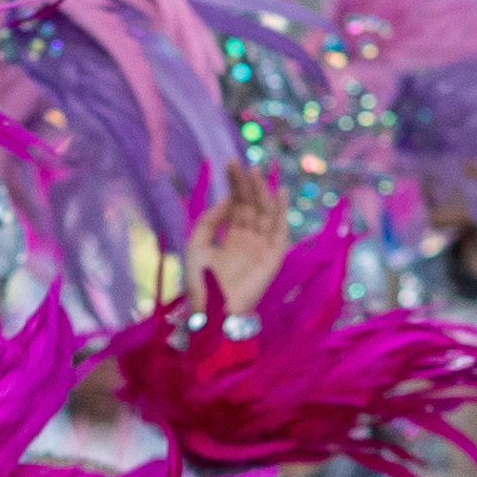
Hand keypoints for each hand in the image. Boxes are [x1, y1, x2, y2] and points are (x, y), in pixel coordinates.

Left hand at [187, 168, 291, 313]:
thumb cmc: (199, 283)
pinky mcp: (273, 258)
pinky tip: (279, 193)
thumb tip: (227, 200)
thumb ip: (209, 221)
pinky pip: (280, 232)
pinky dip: (281, 213)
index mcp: (231, 239)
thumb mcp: (196, 246)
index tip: (232, 163)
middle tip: (245, 165)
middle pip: (252, 207)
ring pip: (266, 215)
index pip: (237, 205)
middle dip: (249, 186)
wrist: (211, 312)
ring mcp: (262, 249)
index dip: (235, 185)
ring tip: (257, 173)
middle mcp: (249, 241)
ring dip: (263, 193)